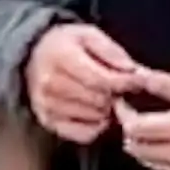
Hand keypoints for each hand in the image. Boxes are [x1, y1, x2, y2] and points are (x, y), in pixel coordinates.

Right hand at [22, 24, 140, 146]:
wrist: (32, 56)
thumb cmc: (65, 45)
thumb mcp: (88, 34)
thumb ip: (112, 51)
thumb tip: (132, 70)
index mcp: (61, 57)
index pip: (102, 79)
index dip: (125, 83)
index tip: (136, 80)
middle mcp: (50, 83)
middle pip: (100, 100)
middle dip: (115, 95)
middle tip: (117, 88)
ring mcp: (47, 105)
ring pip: (95, 117)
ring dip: (106, 110)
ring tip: (103, 96)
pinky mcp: (48, 122)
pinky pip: (83, 134)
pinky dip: (96, 126)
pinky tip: (95, 113)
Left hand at [106, 60, 169, 169]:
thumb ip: (168, 85)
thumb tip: (138, 76)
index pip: (136, 129)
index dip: (124, 115)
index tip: (124, 103)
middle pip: (137, 148)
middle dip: (131, 130)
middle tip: (136, 112)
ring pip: (148, 161)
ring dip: (144, 144)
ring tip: (153, 125)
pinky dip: (160, 157)